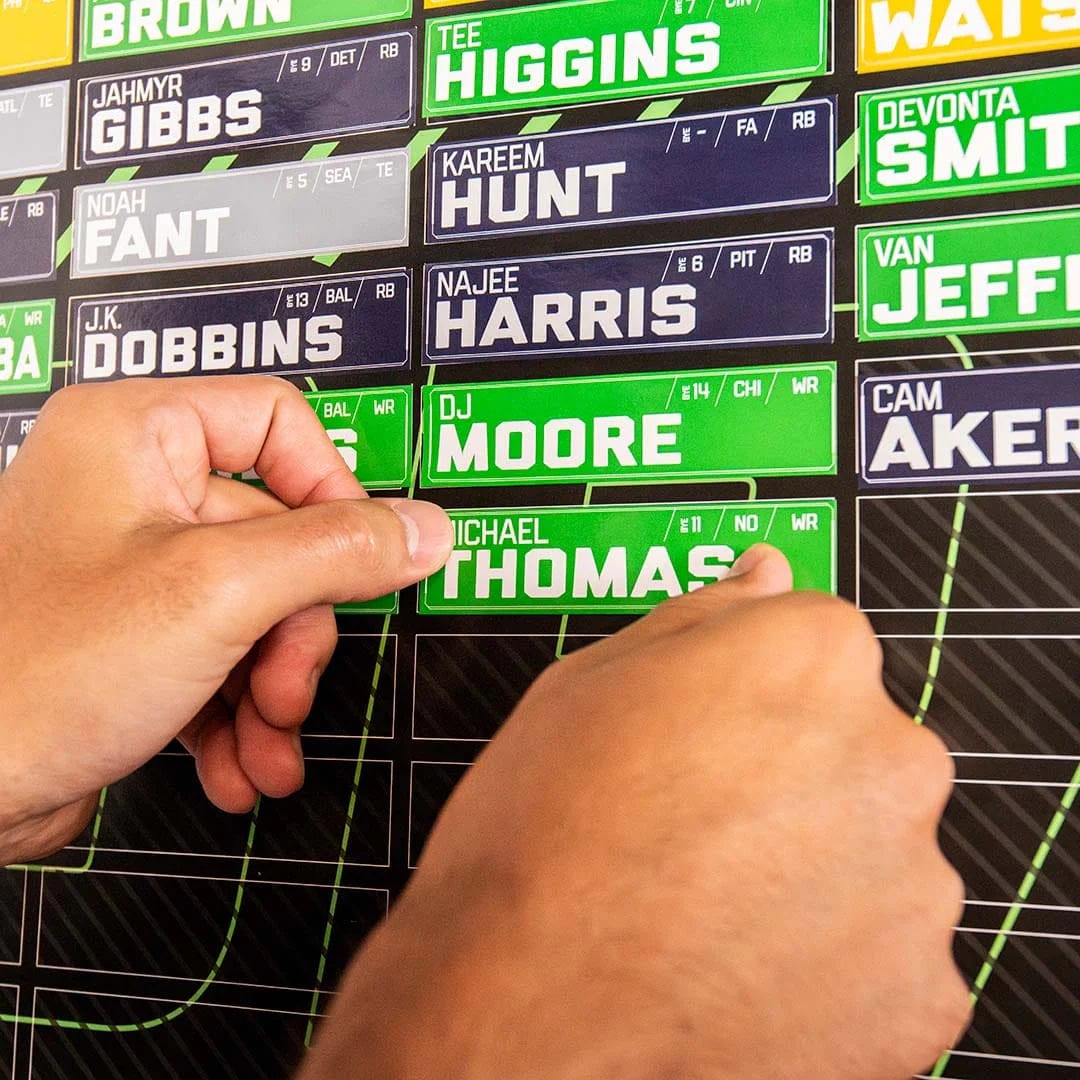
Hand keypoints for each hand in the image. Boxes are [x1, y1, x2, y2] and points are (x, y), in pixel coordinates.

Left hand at [0, 377, 451, 863]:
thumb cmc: (32, 673)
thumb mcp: (218, 594)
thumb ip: (338, 551)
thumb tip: (424, 528)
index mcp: (134, 434)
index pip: (279, 421)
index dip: (332, 493)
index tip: (357, 562)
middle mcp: (131, 490)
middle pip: (281, 535)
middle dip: (296, 634)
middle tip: (287, 690)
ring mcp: (132, 568)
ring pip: (259, 607)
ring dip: (276, 688)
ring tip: (265, 745)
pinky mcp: (133, 638)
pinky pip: (222, 655)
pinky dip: (240, 714)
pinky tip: (240, 767)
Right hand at [301, 546, 969, 1079]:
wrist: (523, 1005)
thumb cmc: (539, 836)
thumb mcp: (591, 680)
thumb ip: (701, 616)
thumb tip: (763, 572)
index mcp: (811, 655)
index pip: (816, 647)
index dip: (749, 698)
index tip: (709, 741)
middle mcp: (890, 754)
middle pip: (856, 744)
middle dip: (794, 775)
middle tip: (703, 828)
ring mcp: (913, 880)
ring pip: (873, 847)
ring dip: (816, 866)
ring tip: (714, 902)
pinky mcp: (920, 991)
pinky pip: (885, 949)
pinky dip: (832, 957)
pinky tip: (745, 961)